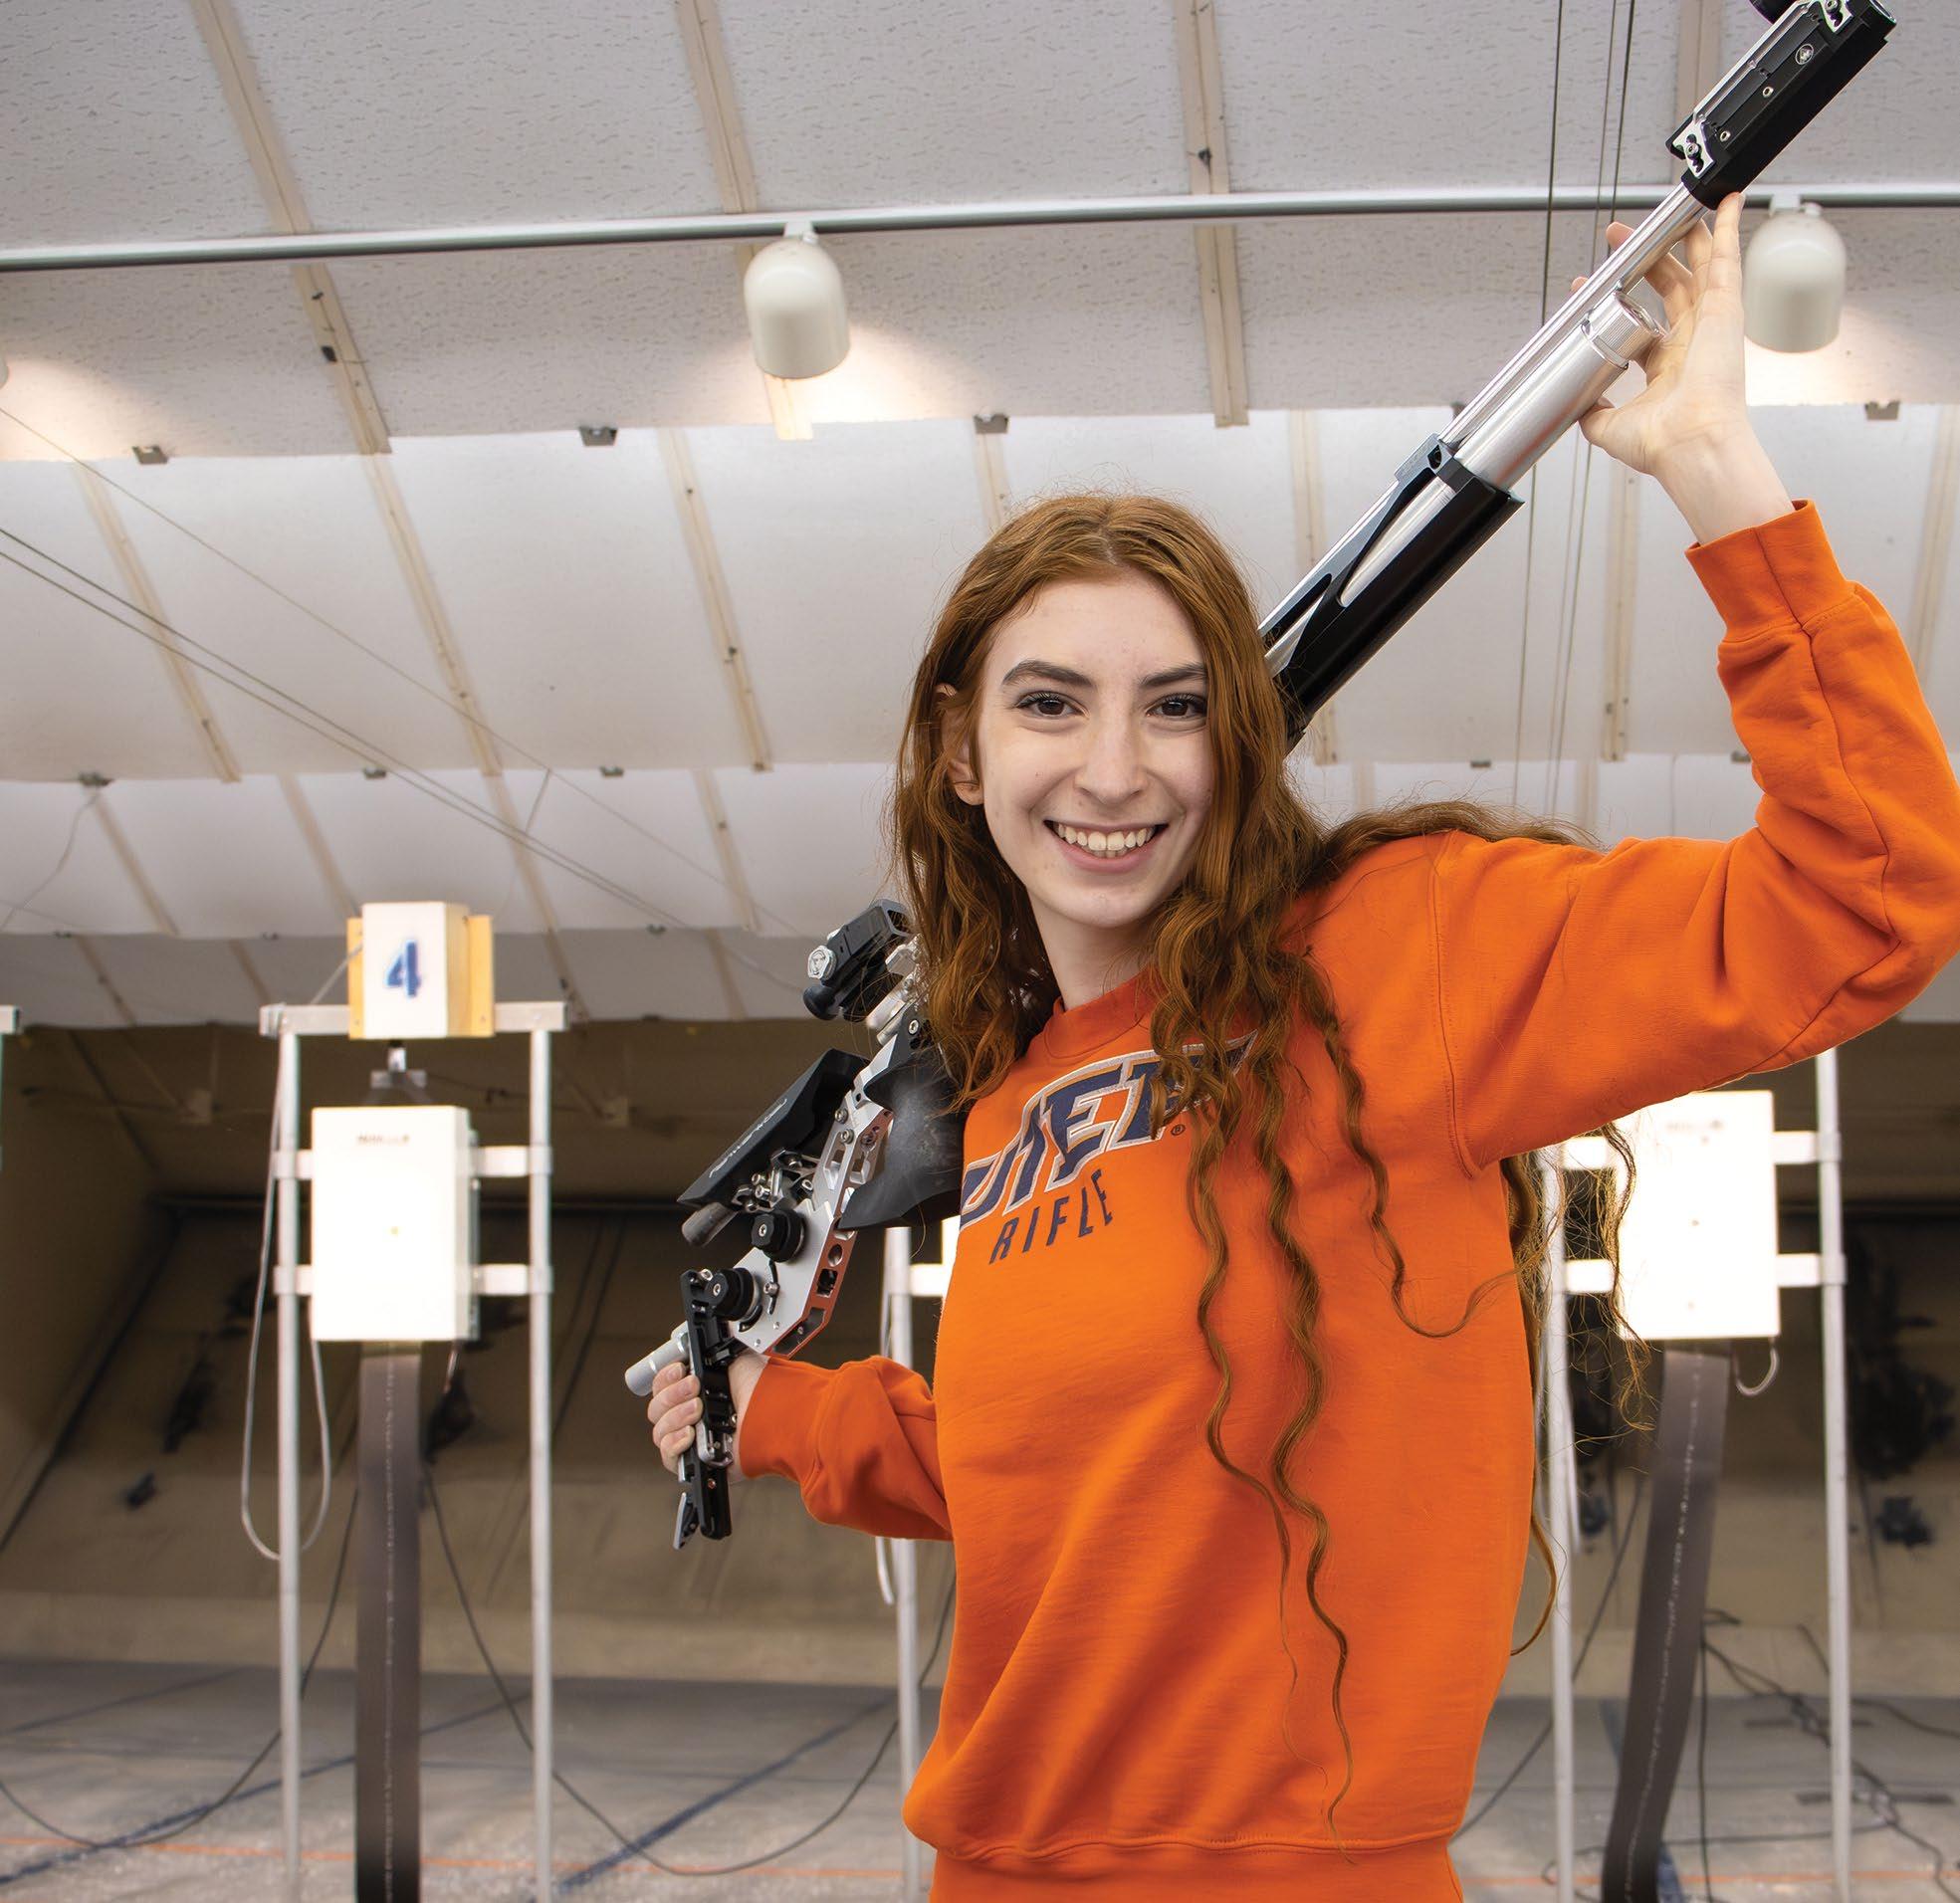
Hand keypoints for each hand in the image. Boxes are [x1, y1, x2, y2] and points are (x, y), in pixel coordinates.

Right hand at [646, 1350, 764, 1478]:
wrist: (774, 1415)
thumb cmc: (762, 1389)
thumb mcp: (736, 1357)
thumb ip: (713, 1348)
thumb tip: (706, 1331)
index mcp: (698, 1390)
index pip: (662, 1385)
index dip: (666, 1377)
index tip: (680, 1370)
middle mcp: (692, 1414)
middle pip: (657, 1407)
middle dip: (672, 1394)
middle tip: (694, 1388)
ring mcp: (692, 1438)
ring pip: (659, 1430)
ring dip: (676, 1416)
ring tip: (699, 1410)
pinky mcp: (696, 1462)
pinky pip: (668, 1456)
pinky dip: (674, 1443)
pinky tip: (690, 1434)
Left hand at [1572, 192, 1753, 478]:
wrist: (1689, 443)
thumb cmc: (1662, 443)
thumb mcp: (1609, 428)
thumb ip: (1592, 414)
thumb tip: (1575, 406)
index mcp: (1668, 366)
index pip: (1641, 320)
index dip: (1618, 301)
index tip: (1589, 286)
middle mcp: (1692, 342)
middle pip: (1669, 286)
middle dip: (1644, 258)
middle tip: (1619, 238)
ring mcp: (1711, 323)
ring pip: (1699, 266)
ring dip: (1681, 236)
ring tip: (1666, 212)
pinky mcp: (1726, 309)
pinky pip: (1729, 258)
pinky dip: (1729, 227)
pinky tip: (1727, 200)